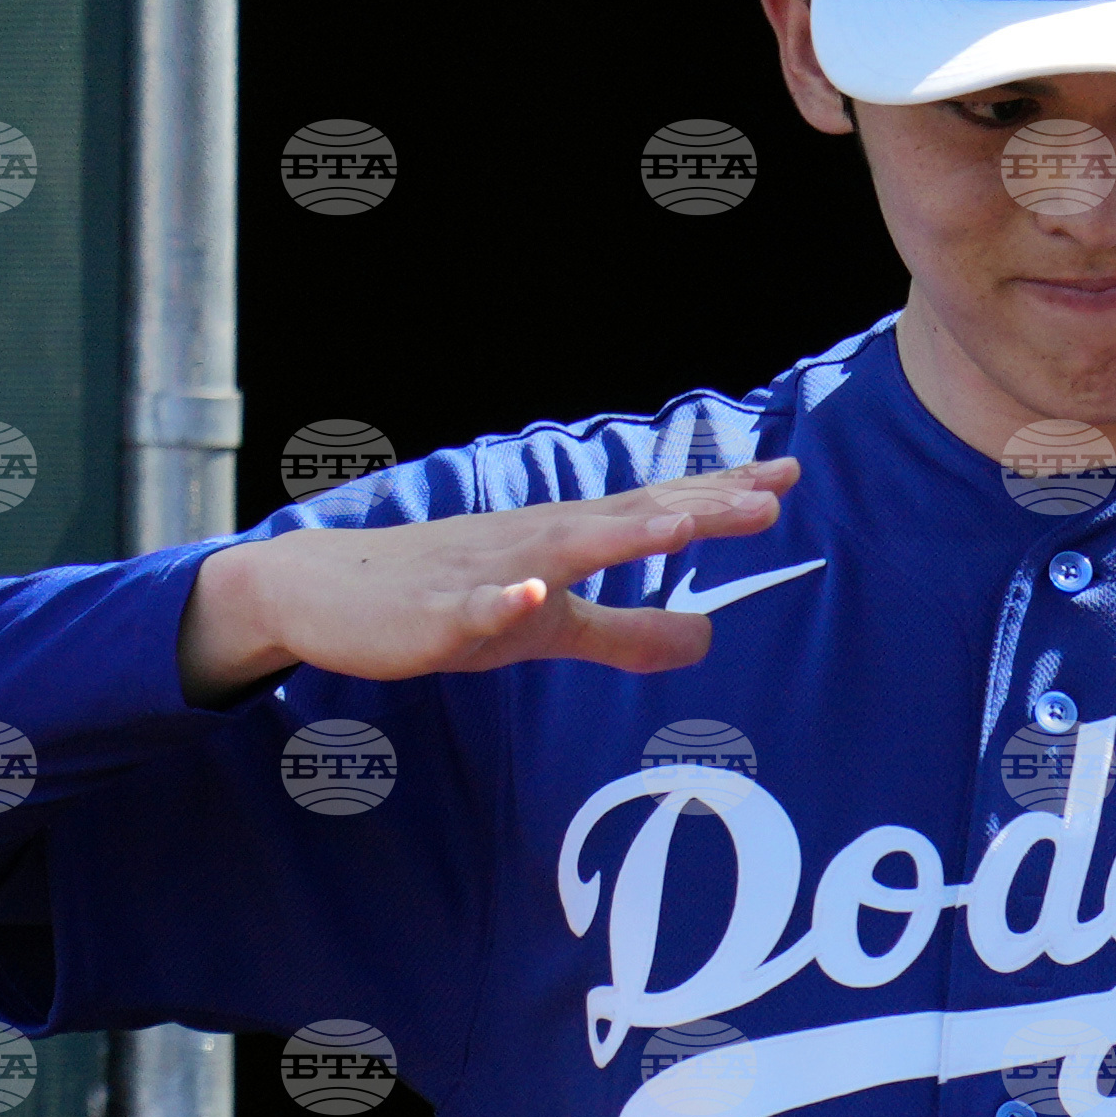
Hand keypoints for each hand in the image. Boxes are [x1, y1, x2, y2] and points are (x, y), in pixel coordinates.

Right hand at [178, 460, 799, 703]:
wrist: (327, 594)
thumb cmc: (444, 600)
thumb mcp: (550, 628)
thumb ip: (628, 633)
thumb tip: (707, 637)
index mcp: (565, 543)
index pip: (655, 513)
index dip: (721, 500)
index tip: (788, 479)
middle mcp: (535, 542)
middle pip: (627, 518)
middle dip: (697, 505)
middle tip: (771, 490)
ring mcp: (485, 572)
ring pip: (559, 551)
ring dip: (618, 537)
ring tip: (678, 525)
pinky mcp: (436, 612)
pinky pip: (472, 609)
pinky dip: (501, 600)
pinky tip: (529, 594)